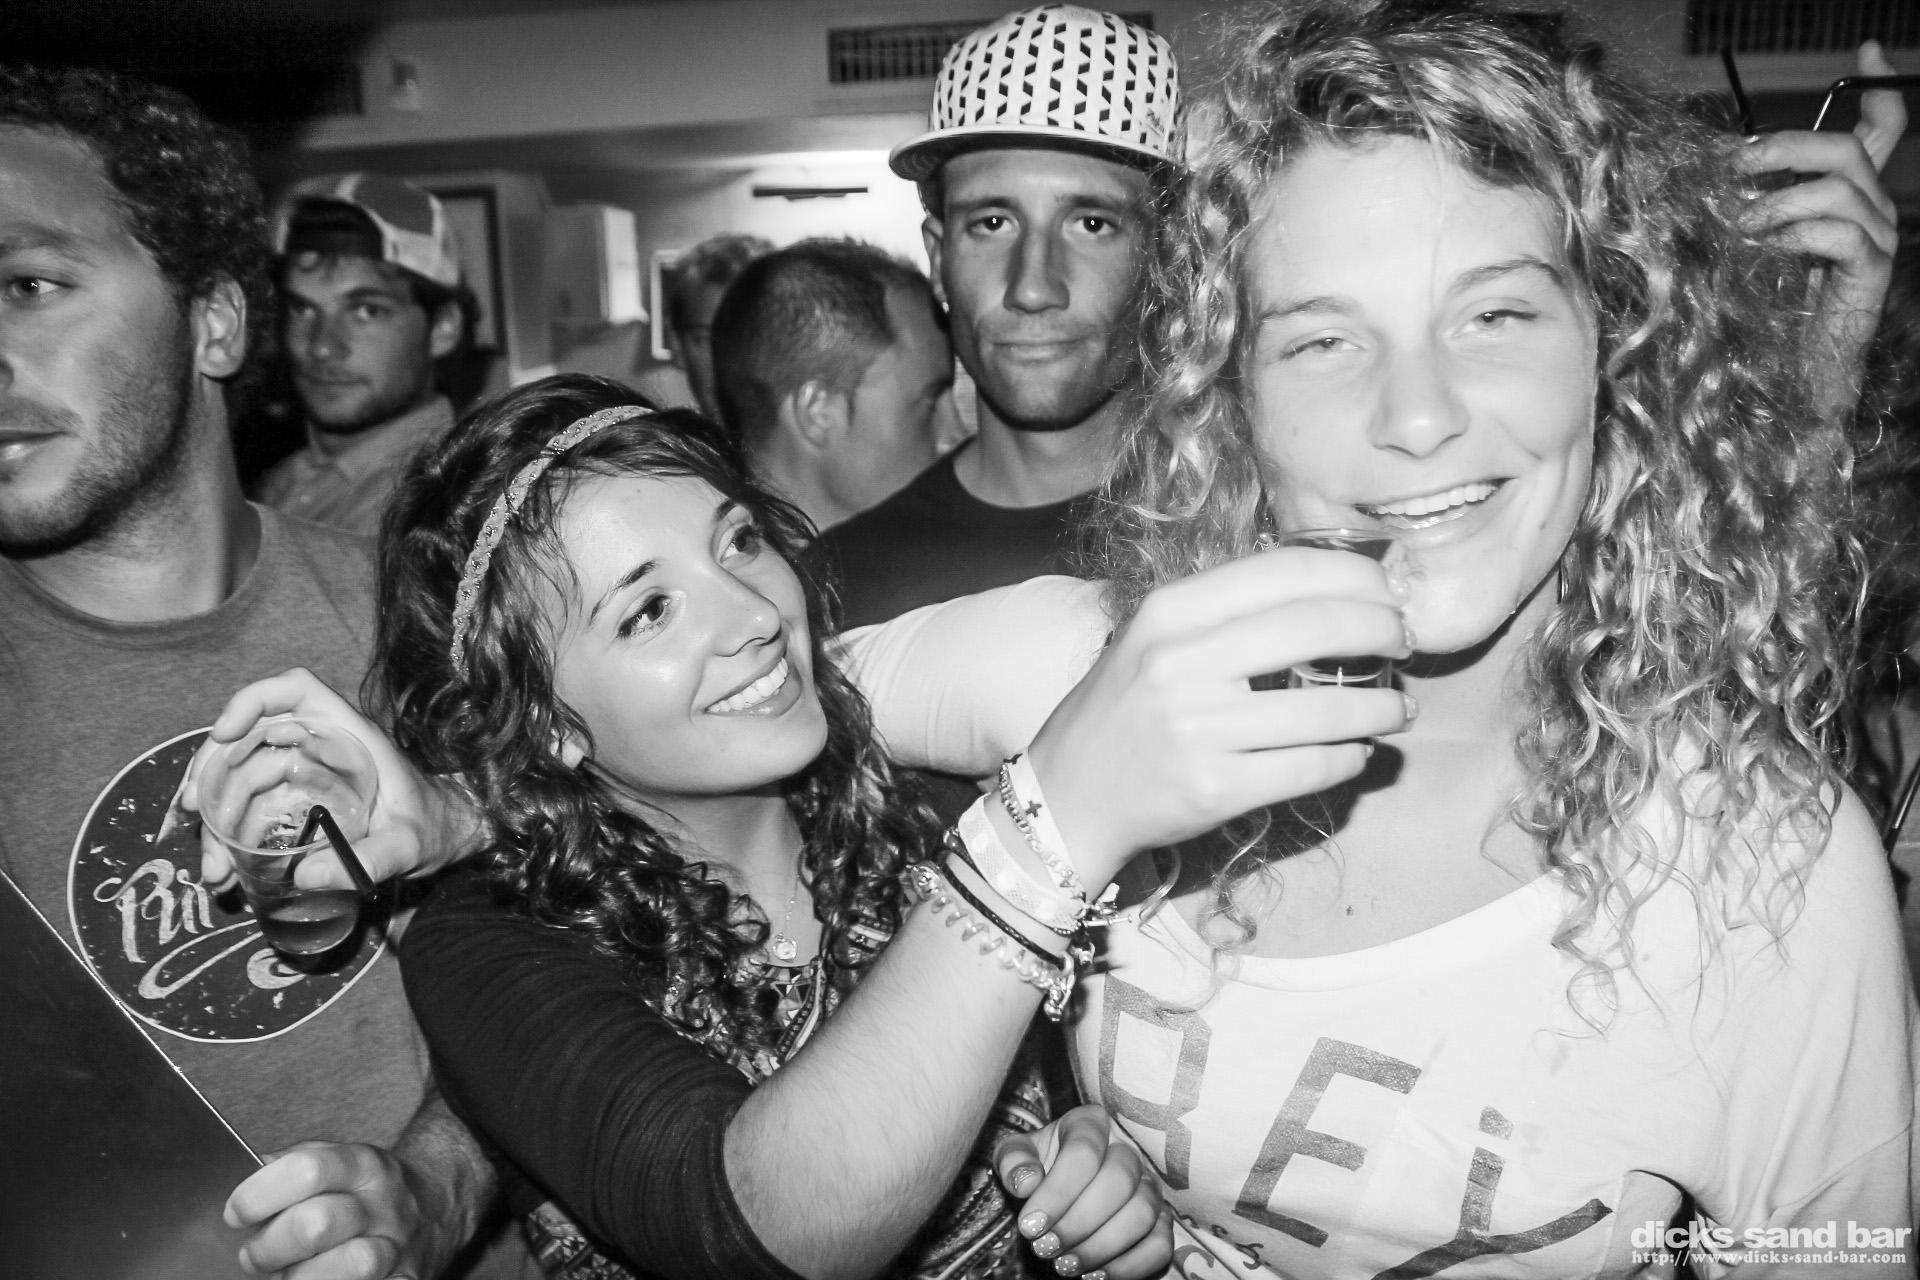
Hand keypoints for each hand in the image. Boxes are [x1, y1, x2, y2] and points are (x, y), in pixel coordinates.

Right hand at [183, 668, 481, 891]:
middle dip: (213, 767)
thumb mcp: (408, 846)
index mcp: (350, 735)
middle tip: (194, 809)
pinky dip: (228, 832)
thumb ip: (369, 860)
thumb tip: (304, 878)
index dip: (255, 698)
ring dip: (214, 812)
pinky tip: (221, 867)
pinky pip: (250, 804)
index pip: (296, 690)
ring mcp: (304, 771)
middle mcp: (321, 744)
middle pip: (251, 734)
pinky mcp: (296, 800)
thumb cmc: (433, 828)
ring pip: (241, 773)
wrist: (444, 837)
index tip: (225, 732)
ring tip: (211, 864)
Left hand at [227, 1141, 427, 1279]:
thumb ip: (288, 1168)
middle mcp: (383, 1203)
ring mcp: (397, 1246)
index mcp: (362, 1165)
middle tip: (255, 1255)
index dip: (259, 1195)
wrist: (432, 1210)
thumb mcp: (334, 1162)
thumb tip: (235, 1176)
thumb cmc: (361, 1191)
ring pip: (350, 1267)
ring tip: (288, 1276)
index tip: (236, 1213)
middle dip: (269, 1248)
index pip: (308, 1170)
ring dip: (302, 1278)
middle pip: (318, 1224)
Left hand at [996, 1105, 1172, 1279]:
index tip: (1029, 1226)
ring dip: (1100, 1247)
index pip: (1084, 1150)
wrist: (1061, 1192)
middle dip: (1078, 1223)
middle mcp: (1127, 1150)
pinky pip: (1160, 1245)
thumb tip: (1026, 1183)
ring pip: (1143, 1214)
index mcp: (1091, 1123)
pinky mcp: (1161, 1221)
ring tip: (1064, 1265)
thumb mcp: (1016, 1156)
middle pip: (1118, 1181)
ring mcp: (1149, 1186)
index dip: (1056, 1192)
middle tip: (1044, 1248)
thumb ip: (1013, 1160)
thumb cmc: (1039, 1169)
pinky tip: (1095, 1276)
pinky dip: (1129, 1266)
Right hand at [1025, 546, 1415, 882]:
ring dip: (1381, 707)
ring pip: (1328, 708)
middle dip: (1381, 631)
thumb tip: (1332, 590)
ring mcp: (1199, 730)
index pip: (1285, 572)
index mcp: (1170, 612)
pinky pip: (1312, 767)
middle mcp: (1181, 664)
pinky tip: (1357, 752)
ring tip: (1398, 709)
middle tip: (1402, 643)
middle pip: (1317, 628)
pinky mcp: (1216, 790)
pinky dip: (1350, 758)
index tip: (1386, 590)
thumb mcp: (1155, 638)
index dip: (1355, 576)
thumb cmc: (1122, 709)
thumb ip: (1227, 612)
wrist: (1067, 796)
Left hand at [1738, 41, 1906, 418]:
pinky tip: (1765, 248)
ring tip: (1739, 222)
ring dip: (1780, 197)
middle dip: (1788, 146)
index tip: (1870, 52)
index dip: (1877, 89)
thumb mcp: (1755, 241)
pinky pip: (1841, 233)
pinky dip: (1796, 233)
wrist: (1795, 375)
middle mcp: (1874, 211)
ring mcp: (1877, 241)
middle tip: (1736, 165)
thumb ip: (1749, 201)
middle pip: (1850, 149)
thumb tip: (1712, 166)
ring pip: (1843, 188)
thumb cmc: (1769, 309)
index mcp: (1851, 196)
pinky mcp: (1869, 274)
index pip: (1880, 130)